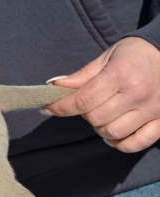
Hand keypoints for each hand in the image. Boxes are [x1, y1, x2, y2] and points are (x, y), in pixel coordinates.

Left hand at [45, 37, 159, 152]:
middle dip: (84, 114)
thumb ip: (81, 76)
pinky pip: (135, 144)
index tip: (48, 108)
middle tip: (87, 104)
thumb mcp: (108, 57)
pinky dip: (120, 143)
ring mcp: (152, 110)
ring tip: (102, 116)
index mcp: (121, 75)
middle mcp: (137, 94)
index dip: (60, 107)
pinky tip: (115, 133)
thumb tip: (53, 86)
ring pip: (112, 133)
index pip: (82, 101)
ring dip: (100, 128)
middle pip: (95, 119)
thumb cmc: (137, 53)